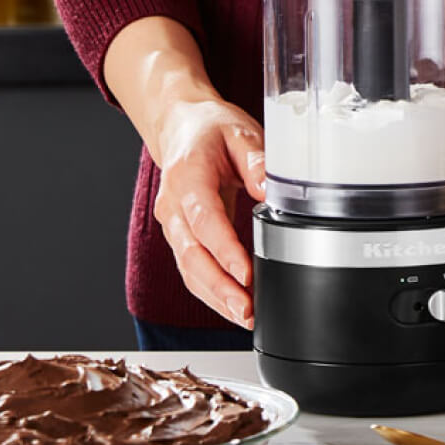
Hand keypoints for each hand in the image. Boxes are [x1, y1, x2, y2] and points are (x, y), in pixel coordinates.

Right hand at [144, 96, 266, 327]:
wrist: (182, 128)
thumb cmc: (211, 131)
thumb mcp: (241, 132)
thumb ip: (257, 161)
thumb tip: (271, 190)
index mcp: (187, 177)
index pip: (204, 220)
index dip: (224, 250)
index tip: (246, 273)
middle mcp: (173, 206)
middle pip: (190, 255)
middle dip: (218, 287)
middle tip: (246, 310)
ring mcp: (173, 225)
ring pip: (188, 269)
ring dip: (215, 297)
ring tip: (246, 317)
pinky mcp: (180, 237)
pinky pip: (191, 270)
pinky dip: (211, 292)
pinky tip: (234, 307)